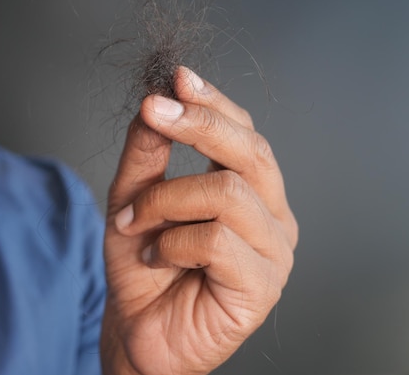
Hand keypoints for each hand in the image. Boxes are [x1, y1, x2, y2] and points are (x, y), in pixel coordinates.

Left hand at [101, 67, 297, 374]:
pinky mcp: (263, 285)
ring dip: (165, 201)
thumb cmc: (143, 267)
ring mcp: (273, 251)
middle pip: (251, 151)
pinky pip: (216, 239)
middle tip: (154, 111)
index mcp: (251, 191)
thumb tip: (156, 101)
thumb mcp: (134, 198)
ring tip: (136, 225)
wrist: (137, 331)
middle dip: (199, 124)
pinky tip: (157, 257)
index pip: (245, 133)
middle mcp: (271, 216)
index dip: (213, 103)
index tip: (177, 78)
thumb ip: (148, 153)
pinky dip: (172, 242)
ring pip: (227, 192)